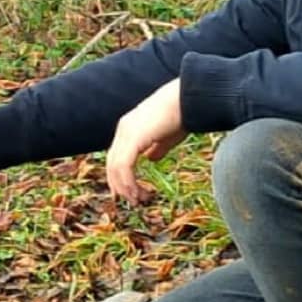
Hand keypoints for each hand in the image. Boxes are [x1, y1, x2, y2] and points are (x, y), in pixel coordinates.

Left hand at [103, 79, 184, 203]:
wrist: (189, 99)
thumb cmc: (182, 114)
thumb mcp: (167, 136)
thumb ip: (157, 147)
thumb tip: (151, 159)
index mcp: (129, 127)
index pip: (117, 156)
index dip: (119, 176)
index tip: (128, 193)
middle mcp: (123, 129)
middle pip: (112, 164)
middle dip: (120, 185)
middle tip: (133, 202)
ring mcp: (126, 133)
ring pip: (116, 168)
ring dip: (125, 188)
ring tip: (138, 200)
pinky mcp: (133, 138)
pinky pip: (124, 167)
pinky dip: (128, 182)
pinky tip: (137, 193)